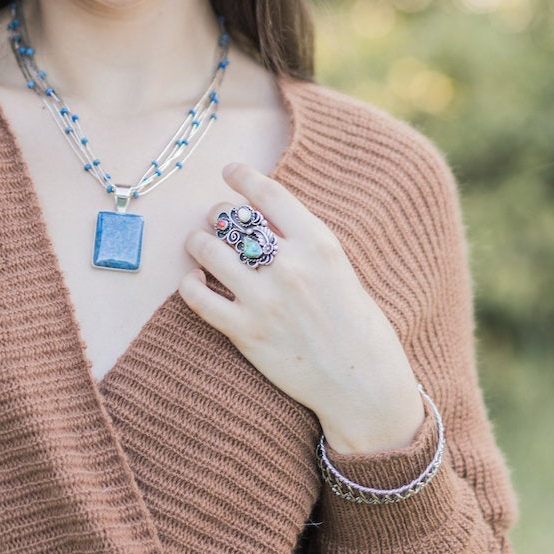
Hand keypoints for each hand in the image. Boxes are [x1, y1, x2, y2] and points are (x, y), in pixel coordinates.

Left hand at [179, 162, 428, 453]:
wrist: (362, 382)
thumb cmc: (358, 324)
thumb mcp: (339, 268)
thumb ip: (304, 242)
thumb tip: (263, 218)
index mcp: (319, 243)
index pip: (268, 194)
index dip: (242, 176)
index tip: (230, 171)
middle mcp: (289, 266)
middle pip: (232, 219)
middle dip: (219, 214)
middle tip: (218, 219)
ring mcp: (264, 300)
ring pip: (208, 250)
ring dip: (198, 243)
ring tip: (200, 245)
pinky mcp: (245, 333)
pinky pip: (198, 297)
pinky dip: (191, 284)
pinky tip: (197, 283)